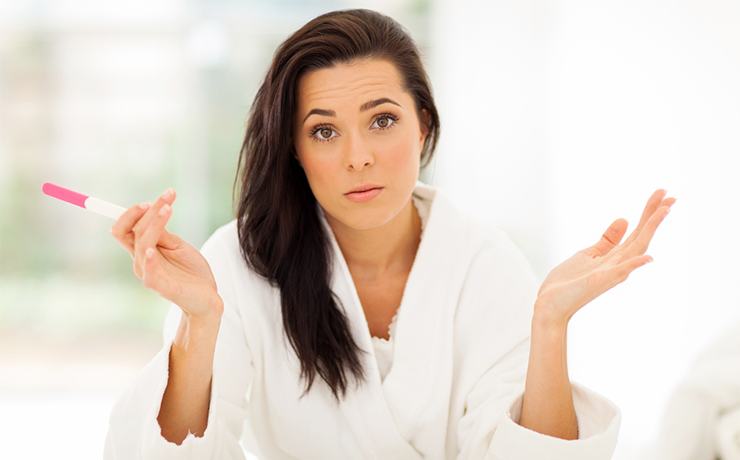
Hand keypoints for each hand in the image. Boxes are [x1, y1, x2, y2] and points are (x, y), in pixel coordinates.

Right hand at [110, 188, 222, 319]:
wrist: (207, 298)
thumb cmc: (191, 271)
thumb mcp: (178, 246)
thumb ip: (163, 233)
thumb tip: (154, 211)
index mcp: (144, 250)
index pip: (127, 227)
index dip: (134, 211)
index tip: (163, 197)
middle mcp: (141, 261)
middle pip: (131, 231)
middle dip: (145, 211)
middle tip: (167, 197)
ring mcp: (149, 273)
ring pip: (143, 244)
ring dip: (153, 224)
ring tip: (167, 209)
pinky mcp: (161, 287)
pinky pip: (149, 273)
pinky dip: (149, 260)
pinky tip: (151, 251)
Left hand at [535, 189, 675, 327]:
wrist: (551, 304)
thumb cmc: (568, 283)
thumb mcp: (588, 254)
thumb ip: (607, 240)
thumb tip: (624, 219)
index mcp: (614, 256)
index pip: (637, 231)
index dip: (649, 212)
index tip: (662, 193)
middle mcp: (618, 264)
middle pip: (641, 236)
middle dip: (655, 216)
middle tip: (671, 196)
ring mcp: (611, 273)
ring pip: (636, 248)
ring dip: (650, 230)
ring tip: (664, 211)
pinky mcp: (600, 281)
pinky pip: (620, 272)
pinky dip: (634, 264)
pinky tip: (649, 257)